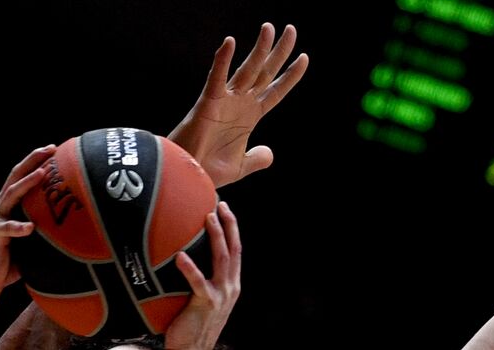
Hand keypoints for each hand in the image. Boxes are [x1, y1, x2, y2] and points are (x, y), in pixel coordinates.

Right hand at [0, 145, 56, 298]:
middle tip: (50, 149)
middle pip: (16, 176)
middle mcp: (0, 206)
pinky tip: (30, 227)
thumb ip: (44, 227)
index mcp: (9, 204)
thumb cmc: (12, 259)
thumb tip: (76, 225)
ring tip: (42, 174)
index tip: (55, 149)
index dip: (36, 160)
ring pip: (11, 196)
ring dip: (27, 184)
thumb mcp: (31, 238)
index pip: (22, 175)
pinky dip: (18, 227)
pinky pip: (6, 229)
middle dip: (33, 161)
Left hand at [166, 202, 241, 349]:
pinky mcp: (206, 304)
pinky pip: (198, 281)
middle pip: (234, 249)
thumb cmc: (191, 327)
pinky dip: (189, 267)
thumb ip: (201, 282)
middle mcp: (230, 288)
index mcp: (231, 286)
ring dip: (216, 236)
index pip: (236, 252)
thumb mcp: (203, 302)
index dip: (233, 229)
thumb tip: (182, 259)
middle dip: (229, 225)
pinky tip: (179, 256)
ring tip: (207, 218)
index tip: (225, 209)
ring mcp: (220, 296)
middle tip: (219, 205)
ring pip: (222, 259)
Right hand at [169, 23, 308, 187]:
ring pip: (246, 70)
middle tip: (291, 29)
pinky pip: (216, 78)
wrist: (189, 177)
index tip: (304, 58)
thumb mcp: (241, 166)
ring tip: (270, 29)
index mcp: (250, 117)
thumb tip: (269, 154)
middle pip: (264, 73)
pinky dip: (222, 61)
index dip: (290, 76)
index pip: (275, 91)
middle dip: (279, 52)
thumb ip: (257, 159)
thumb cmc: (208, 170)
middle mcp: (240, 104)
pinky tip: (230, 43)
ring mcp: (225, 101)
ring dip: (259, 50)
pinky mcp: (208, 102)